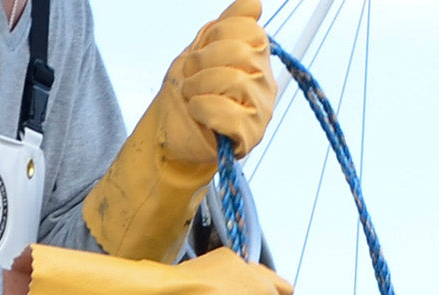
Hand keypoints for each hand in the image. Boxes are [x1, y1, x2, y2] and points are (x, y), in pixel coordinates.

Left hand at [164, 0, 276, 166]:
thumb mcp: (204, 49)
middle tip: (189, 75)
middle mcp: (265, 81)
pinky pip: (231, 116)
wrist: (173, 133)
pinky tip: (196, 111)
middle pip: (242, 52)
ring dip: (200, 85)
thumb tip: (255, 3)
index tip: (200, 51)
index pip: (250, 29)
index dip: (217, 35)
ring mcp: (261, 110)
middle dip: (203, 60)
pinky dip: (204, 109)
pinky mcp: (250, 136)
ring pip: (236, 81)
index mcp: (258, 56)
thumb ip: (228, 24)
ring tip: (190, 94)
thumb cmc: (191, 91)